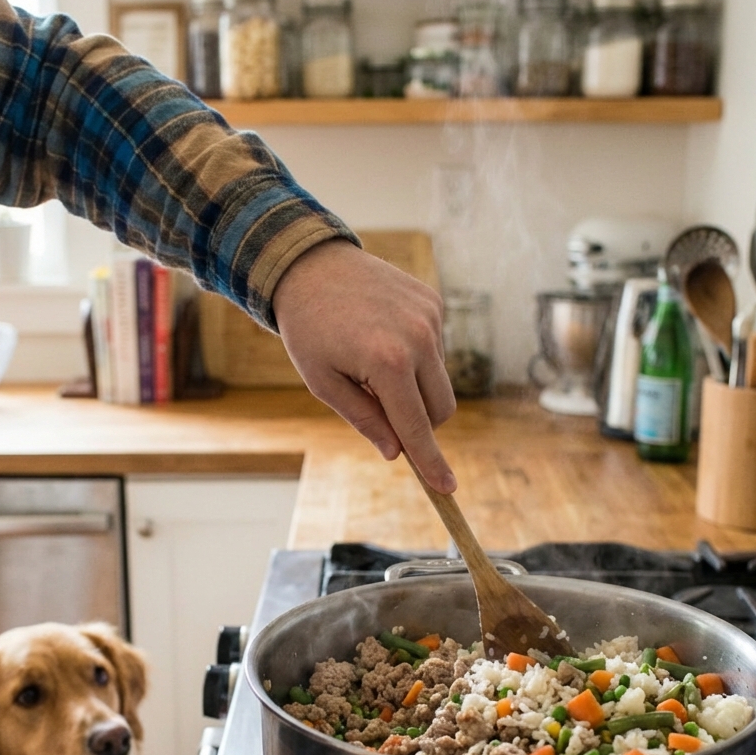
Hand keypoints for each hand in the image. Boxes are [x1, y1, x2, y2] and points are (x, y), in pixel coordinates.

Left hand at [272, 239, 457, 492]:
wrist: (310, 266)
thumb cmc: (309, 329)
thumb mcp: (323, 384)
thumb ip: (365, 420)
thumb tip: (396, 452)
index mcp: (387, 363)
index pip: (417, 427)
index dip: (431, 462)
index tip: (446, 488)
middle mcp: (418, 338)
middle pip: (441, 408)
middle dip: (419, 422)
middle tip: (380, 409)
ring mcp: (430, 317)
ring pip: (440, 379)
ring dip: (414, 386)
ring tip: (371, 361)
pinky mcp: (433, 302)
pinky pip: (436, 348)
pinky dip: (416, 356)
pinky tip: (382, 336)